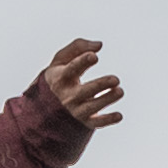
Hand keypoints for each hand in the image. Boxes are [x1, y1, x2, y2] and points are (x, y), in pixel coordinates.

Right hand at [34, 38, 124, 156]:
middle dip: (100, 85)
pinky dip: (107, 120)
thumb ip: (78, 46)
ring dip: (106, 100)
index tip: (94, 56)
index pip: (71, 69)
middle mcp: (67, 95)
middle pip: (84, 91)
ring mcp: (75, 109)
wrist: (47, 103)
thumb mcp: (61, 58)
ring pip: (92, 107)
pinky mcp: (85, 120)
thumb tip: (100, 45)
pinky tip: (119, 115)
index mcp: (60, 78)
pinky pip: (96, 123)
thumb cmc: (60, 74)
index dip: (82, 62)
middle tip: (116, 79)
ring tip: (120, 91)